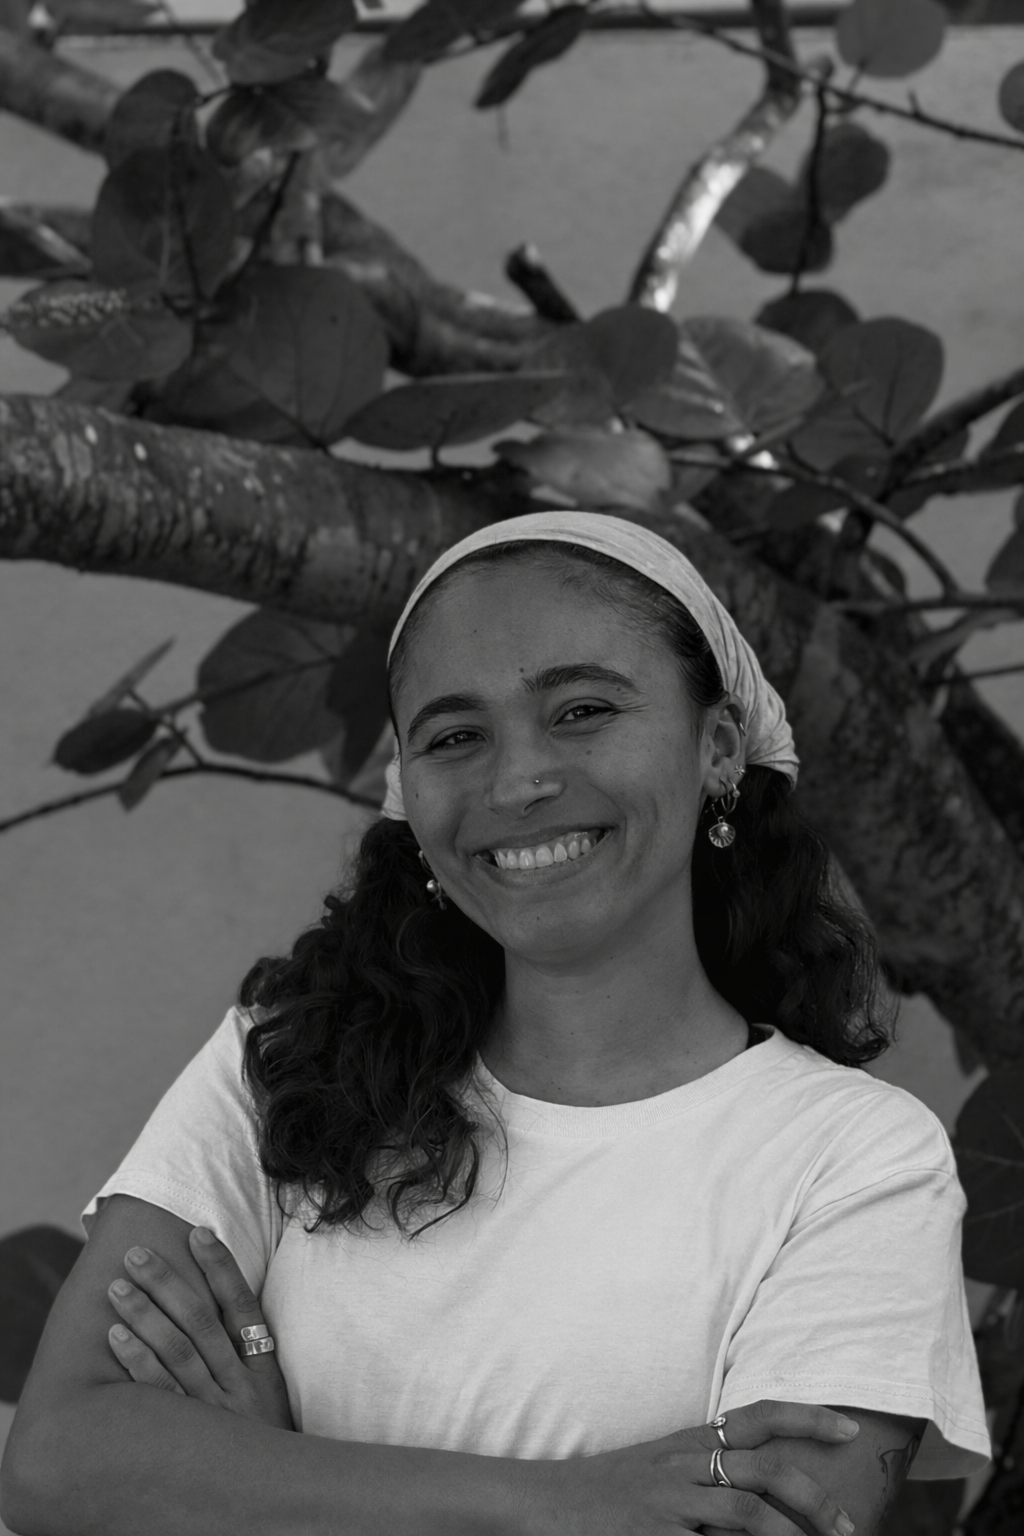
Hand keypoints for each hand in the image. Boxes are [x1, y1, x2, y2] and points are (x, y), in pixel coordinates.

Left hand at [106, 1225, 293, 1430]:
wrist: (271, 1502)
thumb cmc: (264, 1440)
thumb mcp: (269, 1395)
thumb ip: (250, 1352)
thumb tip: (223, 1298)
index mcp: (263, 1369)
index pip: (243, 1305)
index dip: (221, 1266)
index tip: (198, 1231)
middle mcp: (239, 1385)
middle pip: (201, 1322)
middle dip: (167, 1283)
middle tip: (136, 1254)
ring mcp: (213, 1412)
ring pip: (177, 1352)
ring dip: (144, 1316)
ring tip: (117, 1289)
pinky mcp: (187, 1438)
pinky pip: (159, 1395)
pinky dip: (138, 1362)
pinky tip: (116, 1337)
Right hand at [543, 1400, 859, 1535]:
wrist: (542, 1503)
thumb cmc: (608, 1491)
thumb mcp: (661, 1468)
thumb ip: (708, 1473)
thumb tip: (769, 1497)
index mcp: (689, 1441)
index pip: (757, 1415)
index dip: (807, 1417)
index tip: (849, 1428)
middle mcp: (683, 1464)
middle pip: (765, 1468)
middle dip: (815, 1498)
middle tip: (846, 1528)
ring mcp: (669, 1502)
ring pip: (748, 1512)